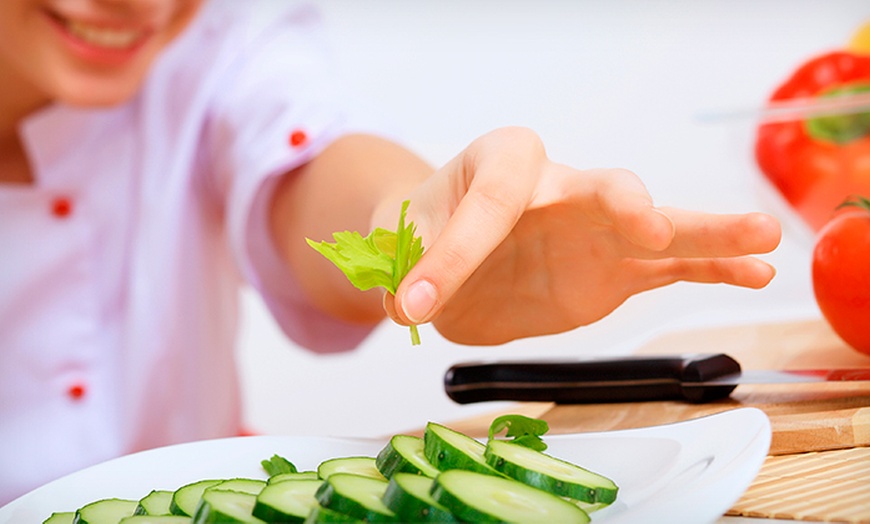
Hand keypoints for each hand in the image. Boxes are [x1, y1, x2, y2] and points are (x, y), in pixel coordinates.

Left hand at [382, 127, 781, 344]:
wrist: (449, 259)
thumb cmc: (428, 229)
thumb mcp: (399, 238)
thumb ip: (405, 263)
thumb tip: (405, 301)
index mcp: (502, 163)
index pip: (492, 197)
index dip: (455, 251)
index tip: (418, 301)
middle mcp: (561, 186)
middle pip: (604, 187)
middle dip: (625, 205)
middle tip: (646, 223)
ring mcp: (596, 229)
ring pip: (658, 226)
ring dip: (705, 232)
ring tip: (761, 235)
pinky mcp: (615, 269)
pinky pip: (670, 269)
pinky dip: (711, 269)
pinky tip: (756, 270)